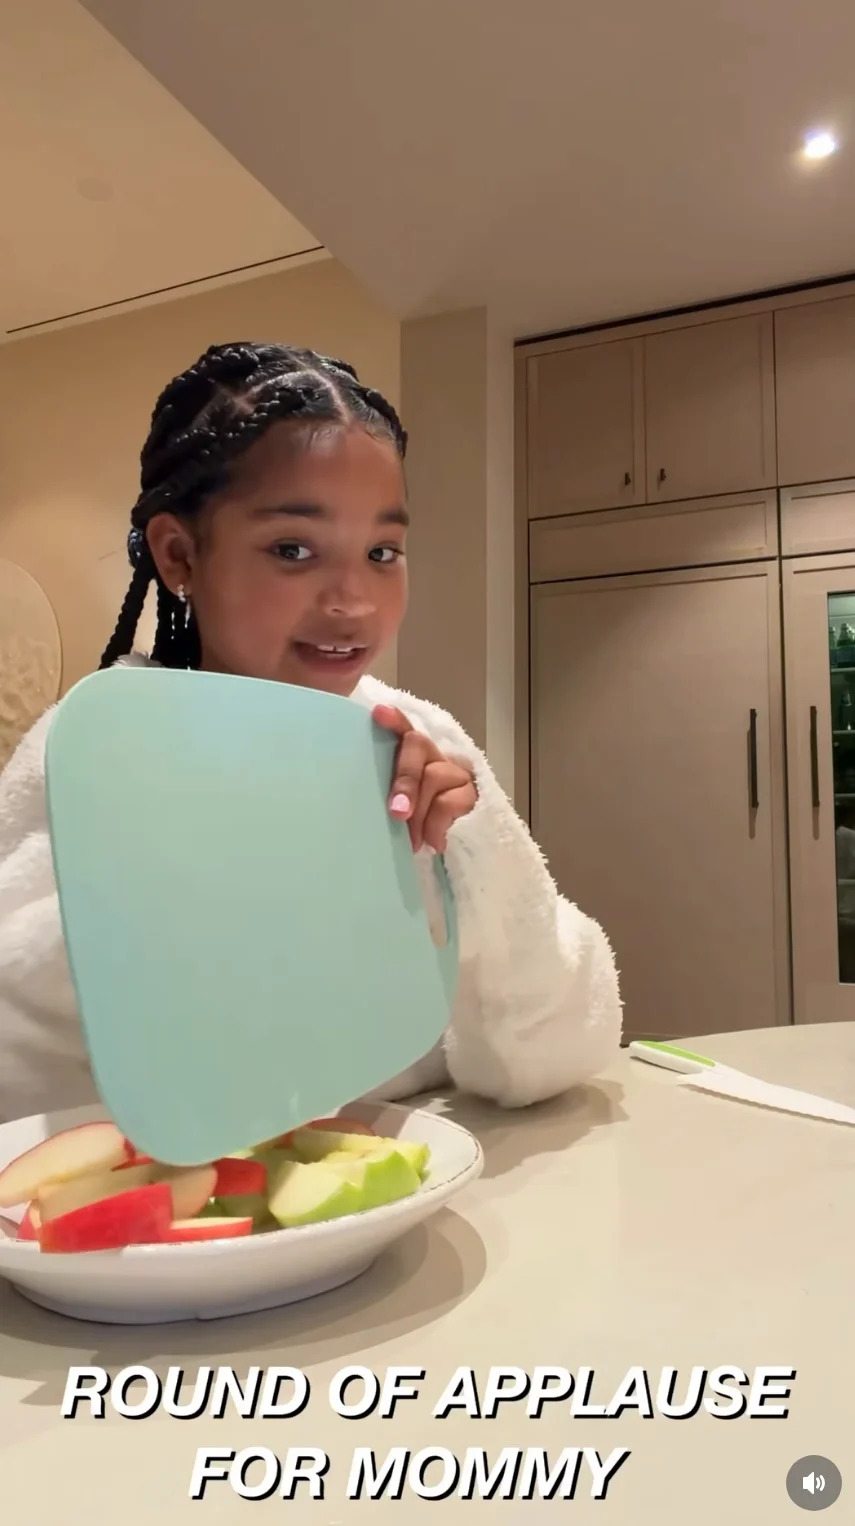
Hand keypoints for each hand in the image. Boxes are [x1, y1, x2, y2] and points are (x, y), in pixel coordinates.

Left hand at [373, 705, 477, 852]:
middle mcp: (437, 758)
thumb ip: (392, 799)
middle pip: (418, 745)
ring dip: (419, 811)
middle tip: (396, 812)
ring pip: (434, 775)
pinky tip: (433, 842)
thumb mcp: (401, 814)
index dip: (394, 719)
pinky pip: (449, 802)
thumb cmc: (417, 831)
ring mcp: (457, 775)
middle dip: (404, 780)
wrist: (458, 855)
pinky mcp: (475, 796)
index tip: (378, 713)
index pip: (404, 729)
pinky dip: (435, 826)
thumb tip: (376, 806)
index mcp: (414, 759)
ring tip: (412, 841)